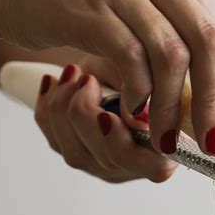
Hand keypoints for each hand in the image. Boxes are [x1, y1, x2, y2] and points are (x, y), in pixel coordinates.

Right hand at [0, 0, 214, 157]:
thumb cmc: (87, 11)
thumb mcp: (142, 23)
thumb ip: (177, 52)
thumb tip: (214, 105)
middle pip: (209, 42)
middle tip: (213, 144)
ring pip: (172, 54)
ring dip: (173, 108)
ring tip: (166, 139)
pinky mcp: (94, 5)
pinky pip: (130, 56)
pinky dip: (138, 93)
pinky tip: (135, 113)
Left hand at [34, 57, 176, 183]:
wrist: (113, 47)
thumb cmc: (137, 54)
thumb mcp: (144, 61)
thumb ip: (144, 87)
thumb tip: (137, 117)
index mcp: (167, 144)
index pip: (156, 167)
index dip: (130, 145)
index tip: (107, 115)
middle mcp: (136, 162)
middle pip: (108, 160)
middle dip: (88, 117)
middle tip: (86, 79)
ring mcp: (103, 163)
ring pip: (76, 155)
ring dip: (65, 109)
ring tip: (73, 73)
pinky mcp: (76, 152)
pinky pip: (54, 141)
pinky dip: (47, 109)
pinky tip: (53, 82)